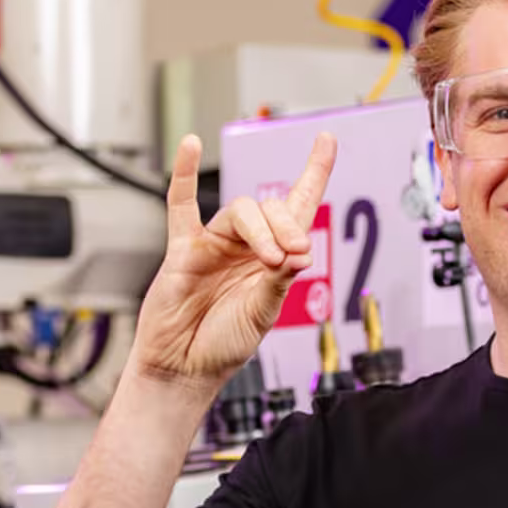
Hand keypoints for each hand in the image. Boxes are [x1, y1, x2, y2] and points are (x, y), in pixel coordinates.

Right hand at [129, 132, 335, 389]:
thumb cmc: (224, 345)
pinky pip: (180, 204)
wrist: (185, 367)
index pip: (298, 207)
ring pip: (240, 212)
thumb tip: (300, 253)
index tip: (327, 140)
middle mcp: (247, 246)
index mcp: (274, 260)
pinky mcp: (183, 248)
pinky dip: (184, 173)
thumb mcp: (263, 314)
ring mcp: (214, 244)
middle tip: (293, 255)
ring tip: (270, 260)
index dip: (314, 173)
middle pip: (271, 210)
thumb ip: (279, 281)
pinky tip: (191, 144)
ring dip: (261, 231)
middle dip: (287, 228)